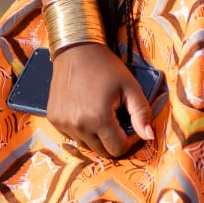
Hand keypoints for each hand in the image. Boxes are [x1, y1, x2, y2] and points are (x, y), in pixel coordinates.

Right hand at [46, 43, 153, 158]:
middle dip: (113, 140)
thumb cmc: (106, 67)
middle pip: (102, 151)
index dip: (129, 141)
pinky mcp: (54, 119)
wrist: (75, 50)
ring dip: (96, 136)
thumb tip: (149, 137)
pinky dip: (81, 130)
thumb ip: (141, 113)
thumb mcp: (130, 86)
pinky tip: (85, 111)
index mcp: (99, 118)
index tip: (129, 125)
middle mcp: (78, 125)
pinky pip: (72, 136)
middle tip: (117, 120)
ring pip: (86, 145)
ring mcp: (63, 124)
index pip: (118, 149)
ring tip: (100, 114)